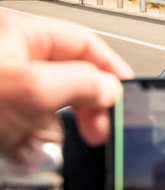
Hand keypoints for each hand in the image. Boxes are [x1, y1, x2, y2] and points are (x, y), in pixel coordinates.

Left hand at [0, 9, 132, 160]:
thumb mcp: (30, 87)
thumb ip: (79, 84)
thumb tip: (111, 89)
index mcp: (20, 34)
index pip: (83, 43)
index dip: (110, 69)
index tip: (127, 96)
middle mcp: (12, 58)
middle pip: (70, 77)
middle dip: (88, 104)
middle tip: (101, 128)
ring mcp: (4, 90)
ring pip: (48, 108)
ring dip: (58, 129)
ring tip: (59, 144)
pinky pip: (26, 131)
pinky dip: (34, 145)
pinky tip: (33, 155)